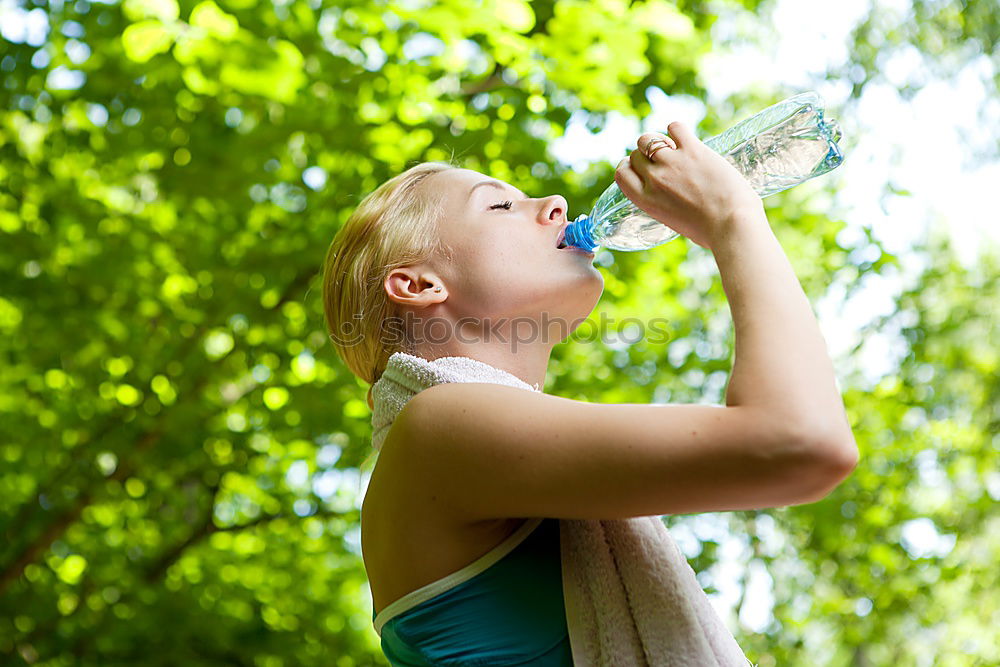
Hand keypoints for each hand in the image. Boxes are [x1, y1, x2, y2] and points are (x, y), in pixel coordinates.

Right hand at [614, 121, 763, 250]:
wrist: (732, 225)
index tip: (637, 165)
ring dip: (658, 140)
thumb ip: (663, 200)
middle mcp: (654, 179)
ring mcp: (671, 162)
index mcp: (646, 200)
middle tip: (663, 158)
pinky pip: (674, 127)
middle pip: (636, 155)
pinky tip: (685, 138)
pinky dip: (677, 130)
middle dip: (646, 154)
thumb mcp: (672, 219)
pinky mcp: (692, 150)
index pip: (622, 173)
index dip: (628, 166)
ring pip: (648, 139)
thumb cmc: (709, 230)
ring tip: (672, 145)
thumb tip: (669, 187)